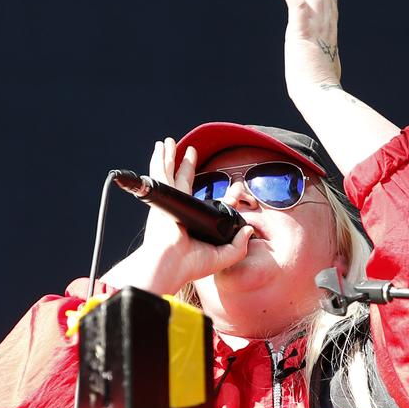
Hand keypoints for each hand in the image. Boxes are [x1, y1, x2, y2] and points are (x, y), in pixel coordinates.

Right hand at [102, 138, 253, 294]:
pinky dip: (160, 158)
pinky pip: (161, 172)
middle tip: (191, 152)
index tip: (237, 191)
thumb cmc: (191, 264)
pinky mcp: (163, 196)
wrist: (171, 263)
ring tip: (168, 142)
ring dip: (170, 157)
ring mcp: (170, 201)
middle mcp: (180, 211)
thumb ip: (239, 245)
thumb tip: (249, 229)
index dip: (226, 197)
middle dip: (187, 166)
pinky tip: (160, 145)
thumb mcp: (223, 256)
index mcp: (194, 224)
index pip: (211, 204)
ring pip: (170, 173)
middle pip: (184, 182)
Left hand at [275, 0, 341, 94]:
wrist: (320, 99)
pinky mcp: (302, 32)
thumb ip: (321, 62)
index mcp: (330, 36)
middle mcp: (326, 27)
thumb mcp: (323, 71)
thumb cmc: (321, 93)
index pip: (329, 3)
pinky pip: (296, 3)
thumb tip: (322, 71)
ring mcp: (315, 28)